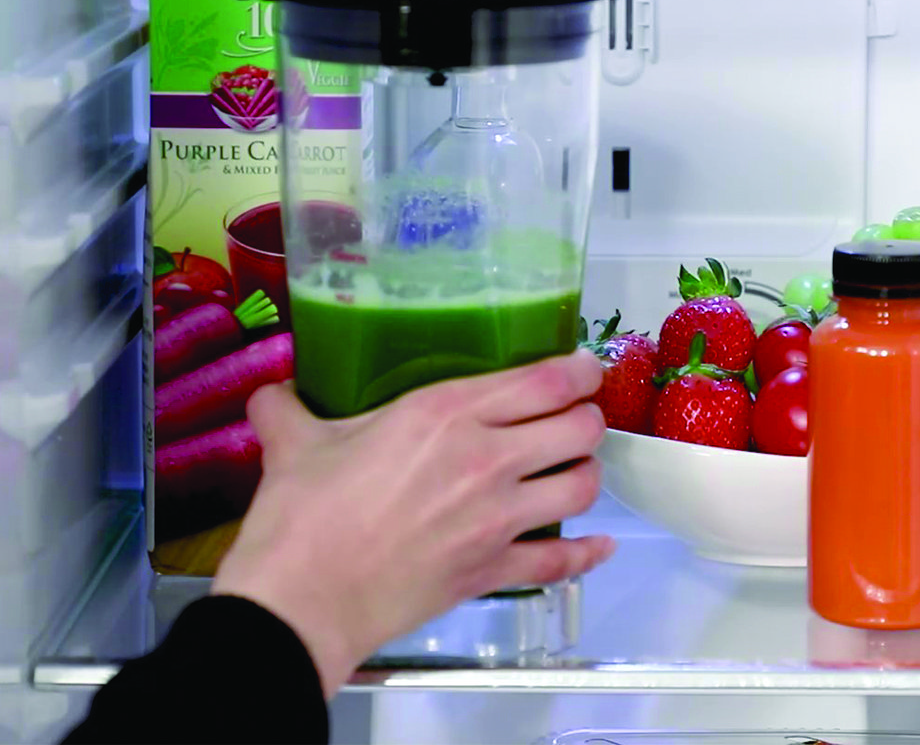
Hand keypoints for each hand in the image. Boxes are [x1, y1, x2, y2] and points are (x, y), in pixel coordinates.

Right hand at [212, 350, 613, 695]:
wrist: (302, 602)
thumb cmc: (302, 514)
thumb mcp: (294, 444)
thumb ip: (286, 407)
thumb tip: (270, 394)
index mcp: (445, 412)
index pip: (543, 379)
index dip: (578, 370)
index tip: (584, 368)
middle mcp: (486, 457)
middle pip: (578, 428)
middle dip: (586, 418)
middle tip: (573, 417)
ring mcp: (497, 519)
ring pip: (581, 486)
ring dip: (586, 472)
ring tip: (572, 467)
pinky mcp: (493, 571)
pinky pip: (560, 561)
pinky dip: (586, 553)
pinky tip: (598, 546)